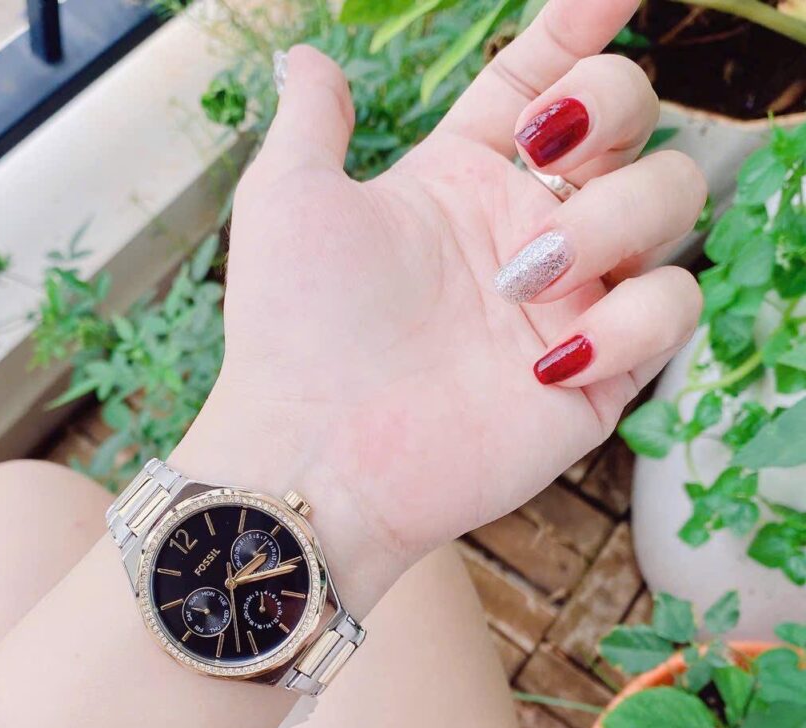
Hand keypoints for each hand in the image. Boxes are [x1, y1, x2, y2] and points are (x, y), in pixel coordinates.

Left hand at [174, 0, 705, 614]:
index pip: (544, 81)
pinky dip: (632, 320)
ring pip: (668, 206)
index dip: (579, 29)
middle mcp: (526, 231)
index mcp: (462, 182)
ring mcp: (568, 303)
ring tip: (524, 278)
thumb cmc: (292, 330)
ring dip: (613, 220)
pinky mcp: (596, 377)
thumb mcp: (289, 201)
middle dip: (611, 108)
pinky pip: (671, 313)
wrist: (315, 453)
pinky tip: (548, 359)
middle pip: (631, 125)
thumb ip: (313, 121)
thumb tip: (304, 58)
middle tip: (545, 152)